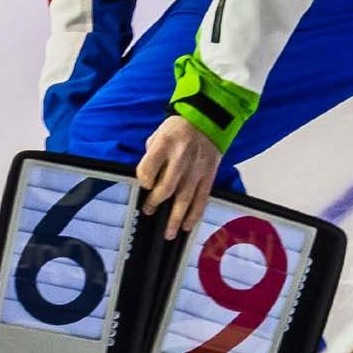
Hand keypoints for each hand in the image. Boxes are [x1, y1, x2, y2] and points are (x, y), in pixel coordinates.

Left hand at [137, 114, 221, 239]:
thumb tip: (147, 178)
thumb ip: (152, 155)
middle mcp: (181, 158)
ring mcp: (197, 168)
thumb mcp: (159, 133)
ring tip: (169, 233)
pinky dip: (194, 214)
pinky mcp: (209, 175)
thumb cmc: (178, 127)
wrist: (208, 119)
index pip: (148, 169)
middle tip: (149, 210)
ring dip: (175, 218)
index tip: (144, 185)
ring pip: (185, 198)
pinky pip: (202, 198)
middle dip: (155, 202)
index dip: (143, 180)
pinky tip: (187, 226)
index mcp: (165, 144)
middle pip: (166, 187)